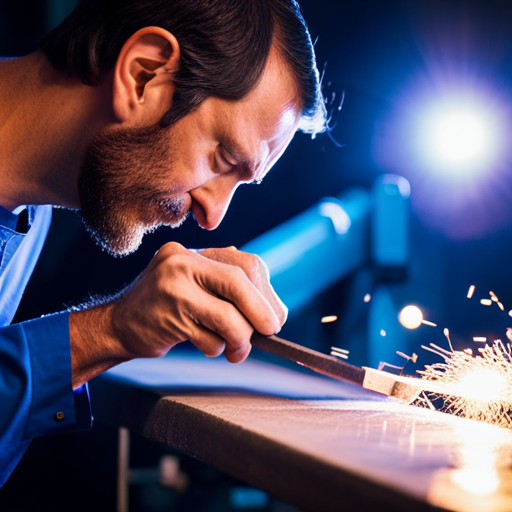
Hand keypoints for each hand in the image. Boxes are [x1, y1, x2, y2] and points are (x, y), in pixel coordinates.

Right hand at [109, 242, 286, 362]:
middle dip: (261, 313)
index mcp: (193, 253)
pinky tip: (206, 345)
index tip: (275, 316)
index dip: (266, 293)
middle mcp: (182, 263)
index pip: (245, 265)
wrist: (116, 324)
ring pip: (228, 317)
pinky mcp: (167, 317)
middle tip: (269, 332)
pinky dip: (216, 348)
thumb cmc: (164, 307)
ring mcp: (172, 288)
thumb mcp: (193, 284)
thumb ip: (226, 286)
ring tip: (235, 349)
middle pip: (239, 283)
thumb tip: (274, 310)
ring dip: (240, 340)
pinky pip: (210, 339)